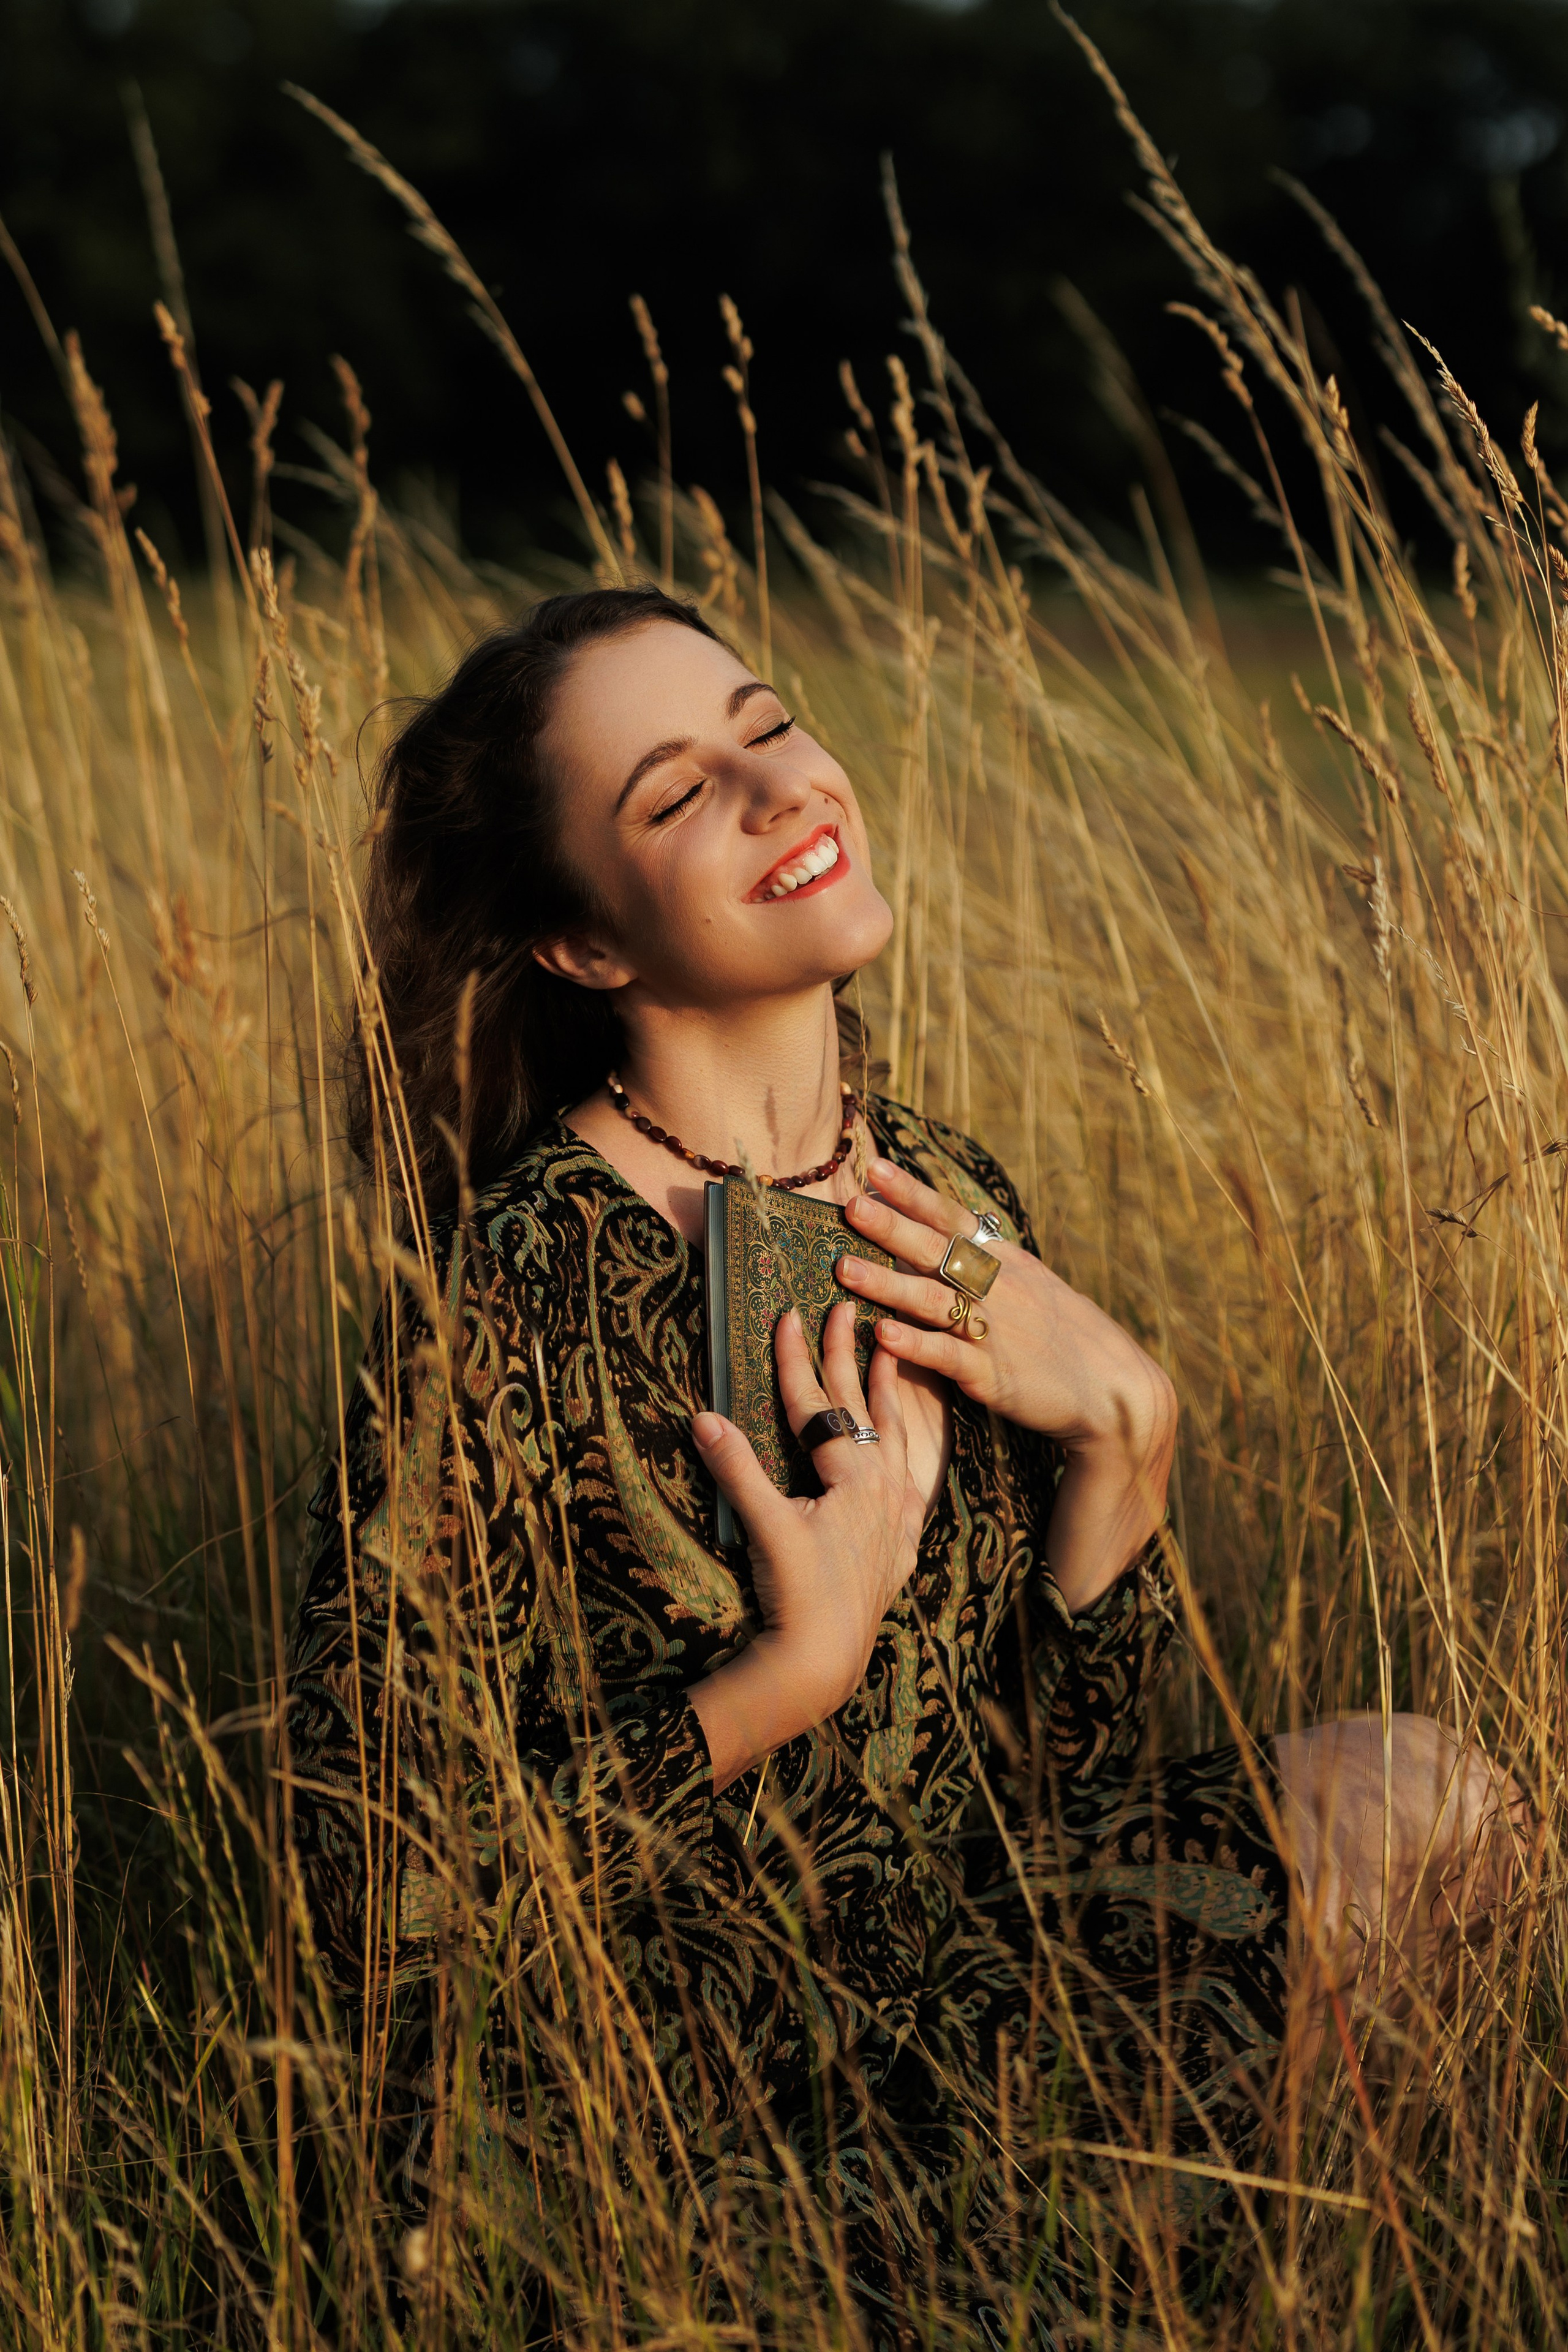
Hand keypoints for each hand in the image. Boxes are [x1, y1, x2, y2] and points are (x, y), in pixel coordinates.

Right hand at [688, 1302, 921, 1792]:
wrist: (825, 1662)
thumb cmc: (797, 1596)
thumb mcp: (765, 1527)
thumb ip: (738, 1469)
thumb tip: (704, 1416)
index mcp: (854, 1478)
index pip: (819, 1405)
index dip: (798, 1359)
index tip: (789, 1313)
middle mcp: (884, 1489)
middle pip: (865, 1409)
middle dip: (848, 1357)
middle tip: (844, 1309)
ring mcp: (895, 1517)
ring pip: (899, 1439)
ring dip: (892, 1395)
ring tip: (892, 1355)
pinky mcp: (897, 1545)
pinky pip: (914, 1483)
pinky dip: (912, 1454)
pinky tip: (911, 1451)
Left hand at [837, 1157, 1176, 1608]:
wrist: (1116, 1391)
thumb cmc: (1071, 1339)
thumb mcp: (1035, 1287)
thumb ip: (992, 1264)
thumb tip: (954, 1236)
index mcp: (1006, 1264)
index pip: (952, 1219)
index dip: (912, 1194)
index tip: (874, 1169)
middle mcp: (998, 1289)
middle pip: (936, 1250)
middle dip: (890, 1226)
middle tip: (849, 1204)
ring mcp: (994, 1331)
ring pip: (931, 1300)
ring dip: (886, 1283)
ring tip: (844, 1268)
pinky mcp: (992, 1376)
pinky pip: (946, 1356)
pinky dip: (913, 1344)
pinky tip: (881, 1334)